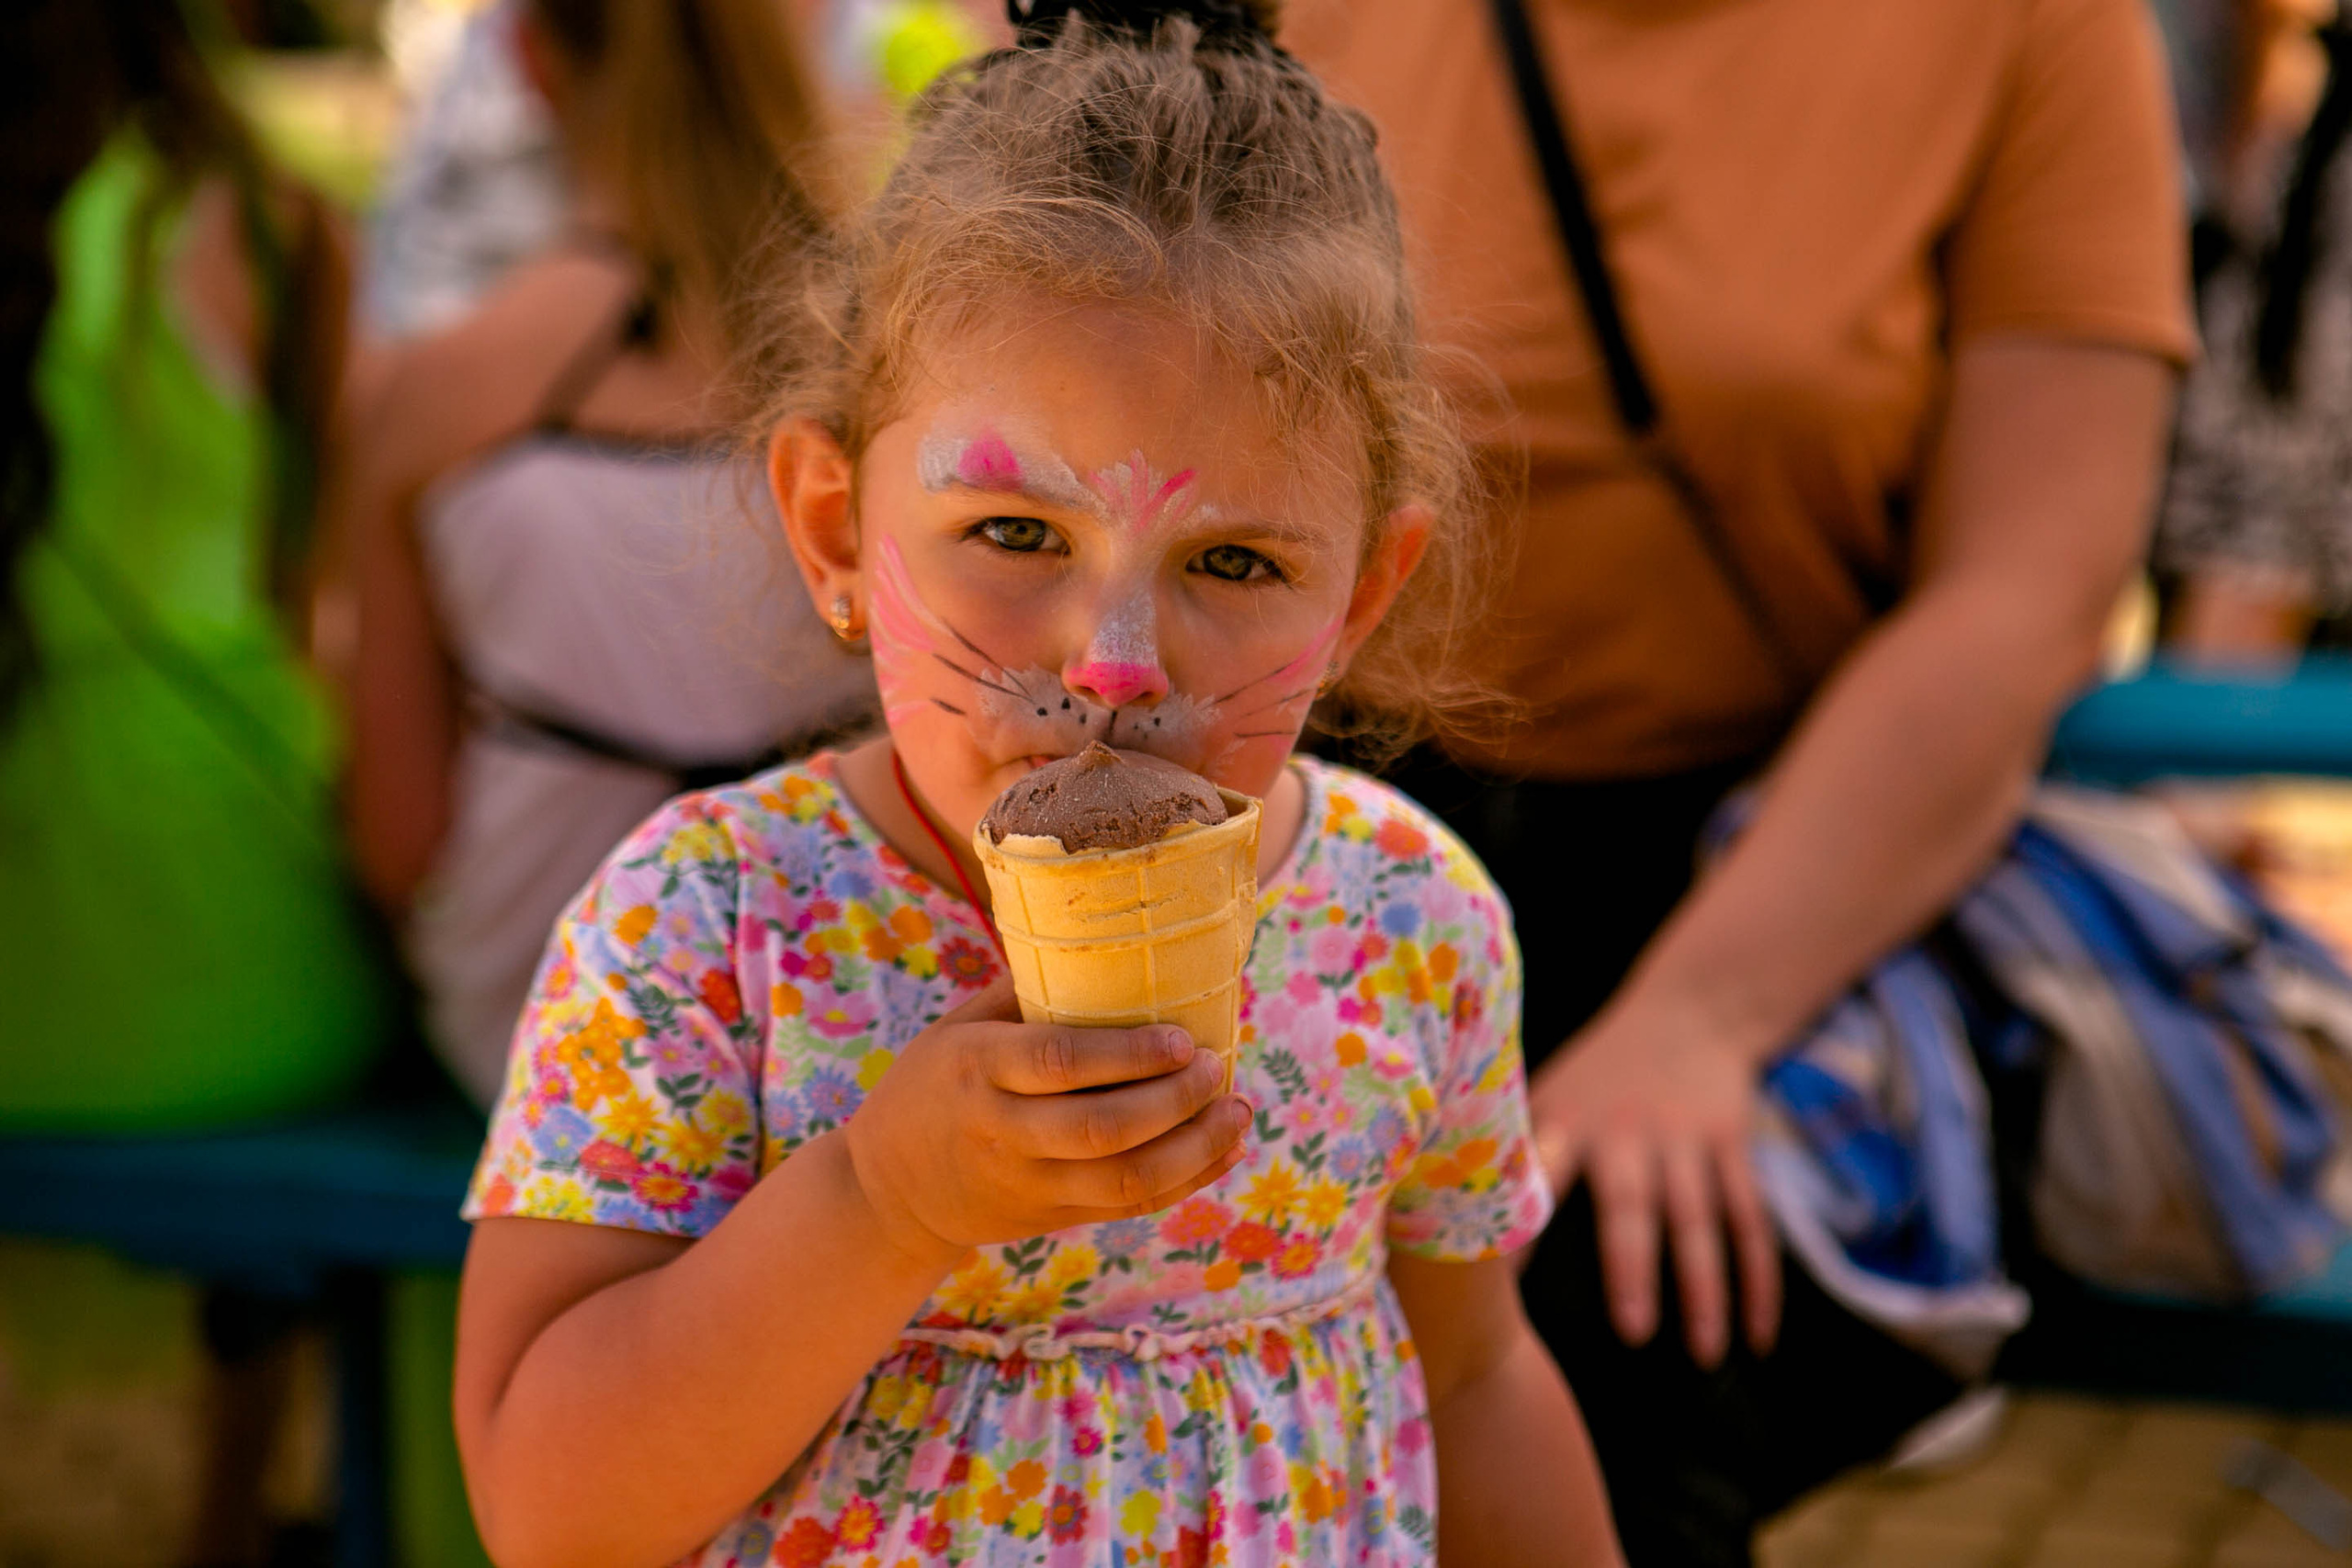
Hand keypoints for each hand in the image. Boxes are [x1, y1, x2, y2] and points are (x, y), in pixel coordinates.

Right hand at [842, 978, 1251, 1266]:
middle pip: (1101, 1129)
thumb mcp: (958, 1030)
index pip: (1058, 1063)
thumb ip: (1025, 998)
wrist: (890, 1189)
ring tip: (1237, 1110)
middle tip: (1219, 1066)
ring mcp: (1028, 1184)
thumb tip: (1112, 942)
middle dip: (1174, 1100)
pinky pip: (1129, 1206)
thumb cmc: (936, 1085)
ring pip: (1124, 1180)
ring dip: (1194, 1147)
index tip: (1184, 1039)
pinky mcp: (1051, 1218)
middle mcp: (1001, 1132)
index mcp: (975, 1070)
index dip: (1128, 1055)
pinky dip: (1186, 1180)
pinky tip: (1222, 1148)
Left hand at [1530, 1000, 1779, 1366]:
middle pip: (1632, 1206)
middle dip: (1632, 1269)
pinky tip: (1759, 1335)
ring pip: (1703, 1220)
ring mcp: (1685, 1138)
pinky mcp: (1732, 1146)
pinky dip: (1759, 1279)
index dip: (1518, 1231)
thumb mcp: (1546, 1095)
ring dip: (1709, 1289)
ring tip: (1708, 1356)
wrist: (1687, 1012)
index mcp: (1566, 1123)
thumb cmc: (1595, 1076)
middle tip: (1633, 1334)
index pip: (1538, 1182)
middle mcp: (1626, 1131)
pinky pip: (1751, 1219)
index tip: (1501, 1292)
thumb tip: (1447, 1235)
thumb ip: (1513, 1157)